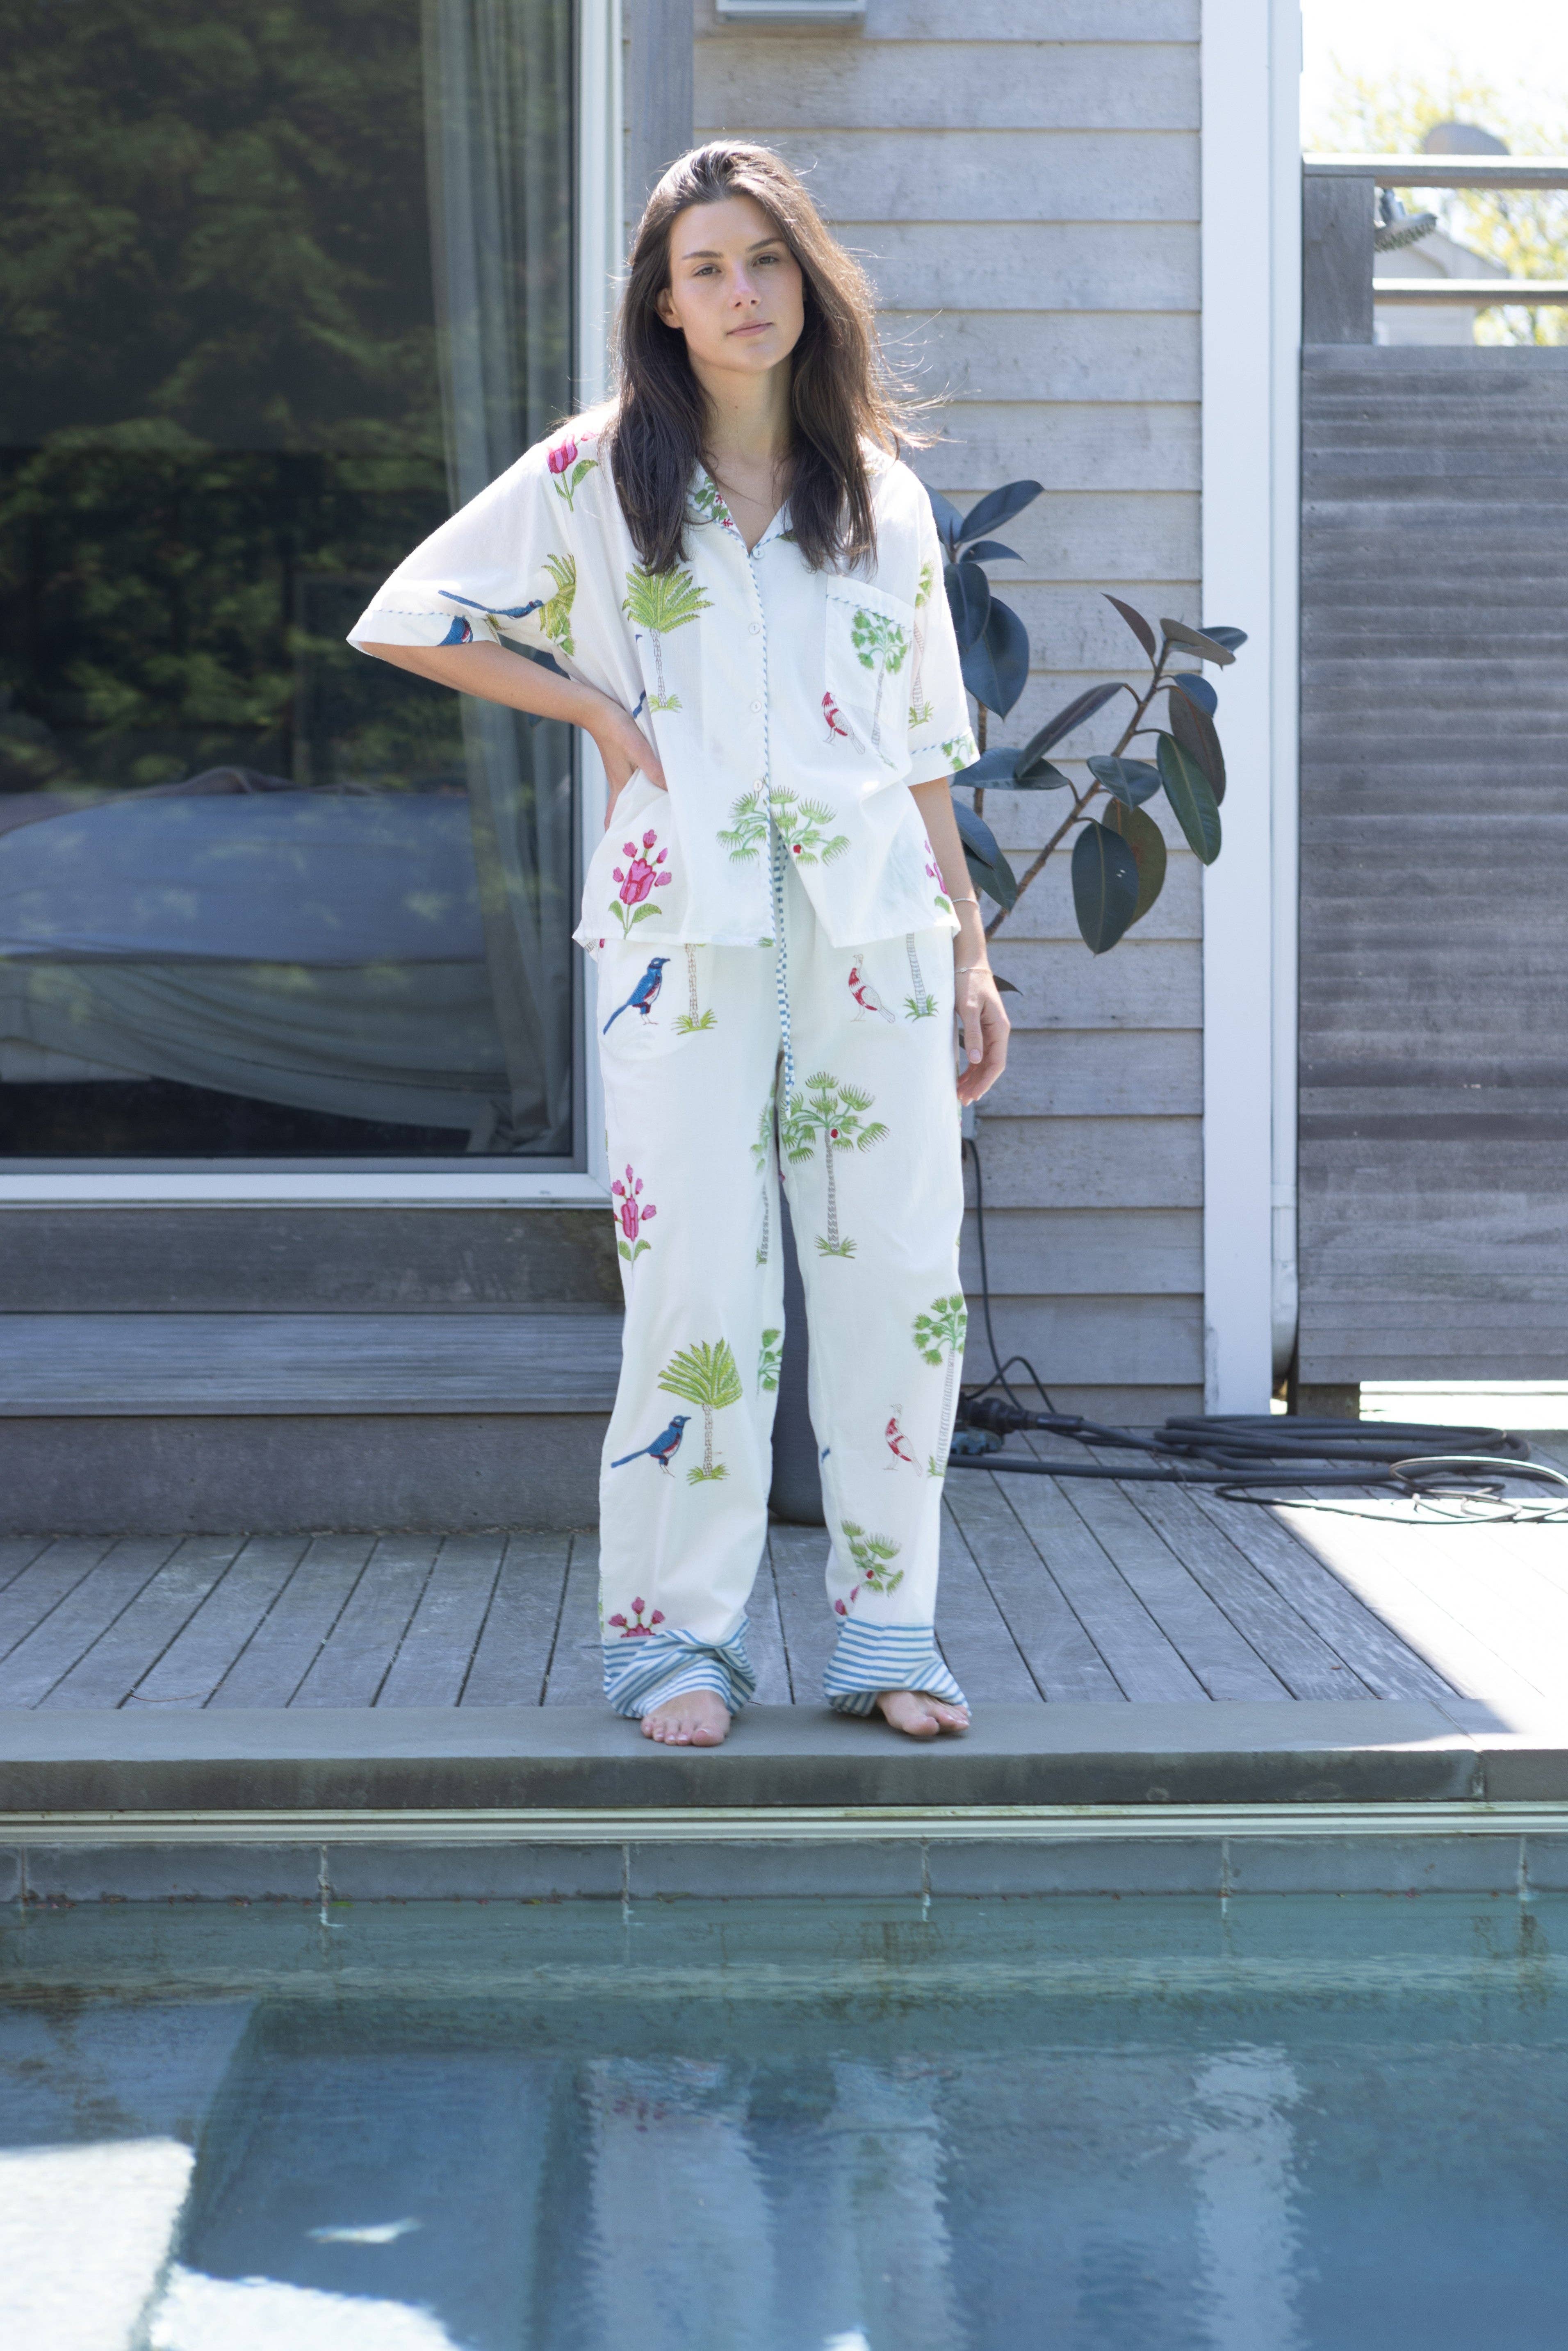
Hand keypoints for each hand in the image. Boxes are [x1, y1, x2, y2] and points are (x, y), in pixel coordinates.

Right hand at [589, 695, 666, 827]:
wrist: (598, 709)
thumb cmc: (615, 728)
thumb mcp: (637, 748)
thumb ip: (652, 768)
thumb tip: (669, 788)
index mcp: (620, 787)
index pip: (614, 820)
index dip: (619, 836)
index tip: (631, 850)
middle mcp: (620, 785)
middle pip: (626, 813)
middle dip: (637, 826)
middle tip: (657, 837)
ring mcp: (623, 775)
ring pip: (634, 799)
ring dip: (645, 809)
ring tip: (666, 818)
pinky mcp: (627, 764)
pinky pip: (638, 784)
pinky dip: (648, 791)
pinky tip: (662, 788)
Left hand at [955, 957, 1008, 1105]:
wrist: (969, 964)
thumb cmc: (968, 983)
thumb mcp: (969, 1007)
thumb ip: (972, 1033)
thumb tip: (976, 1060)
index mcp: (1000, 1029)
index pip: (996, 1064)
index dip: (985, 1082)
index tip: (973, 1095)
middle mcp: (998, 1033)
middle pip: (991, 1066)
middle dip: (978, 1085)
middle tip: (962, 1100)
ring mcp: (990, 1031)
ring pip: (984, 1062)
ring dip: (974, 1078)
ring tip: (960, 1093)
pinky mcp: (981, 1029)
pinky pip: (979, 1054)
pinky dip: (971, 1067)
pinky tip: (961, 1076)